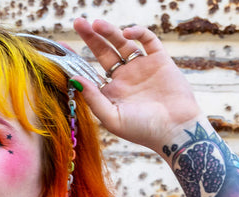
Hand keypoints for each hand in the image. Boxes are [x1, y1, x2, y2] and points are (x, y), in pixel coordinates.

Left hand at [72, 18, 202, 154]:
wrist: (176, 130)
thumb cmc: (143, 131)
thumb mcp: (112, 118)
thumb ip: (93, 99)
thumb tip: (74, 78)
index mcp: (112, 92)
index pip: (90, 71)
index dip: (77, 59)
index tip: (62, 45)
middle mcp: (125, 77)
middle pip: (104, 51)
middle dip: (91, 36)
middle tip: (78, 22)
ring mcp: (141, 67)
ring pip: (122, 43)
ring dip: (109, 31)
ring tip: (96, 23)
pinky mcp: (159, 60)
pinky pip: (147, 40)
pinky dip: (137, 33)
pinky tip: (127, 33)